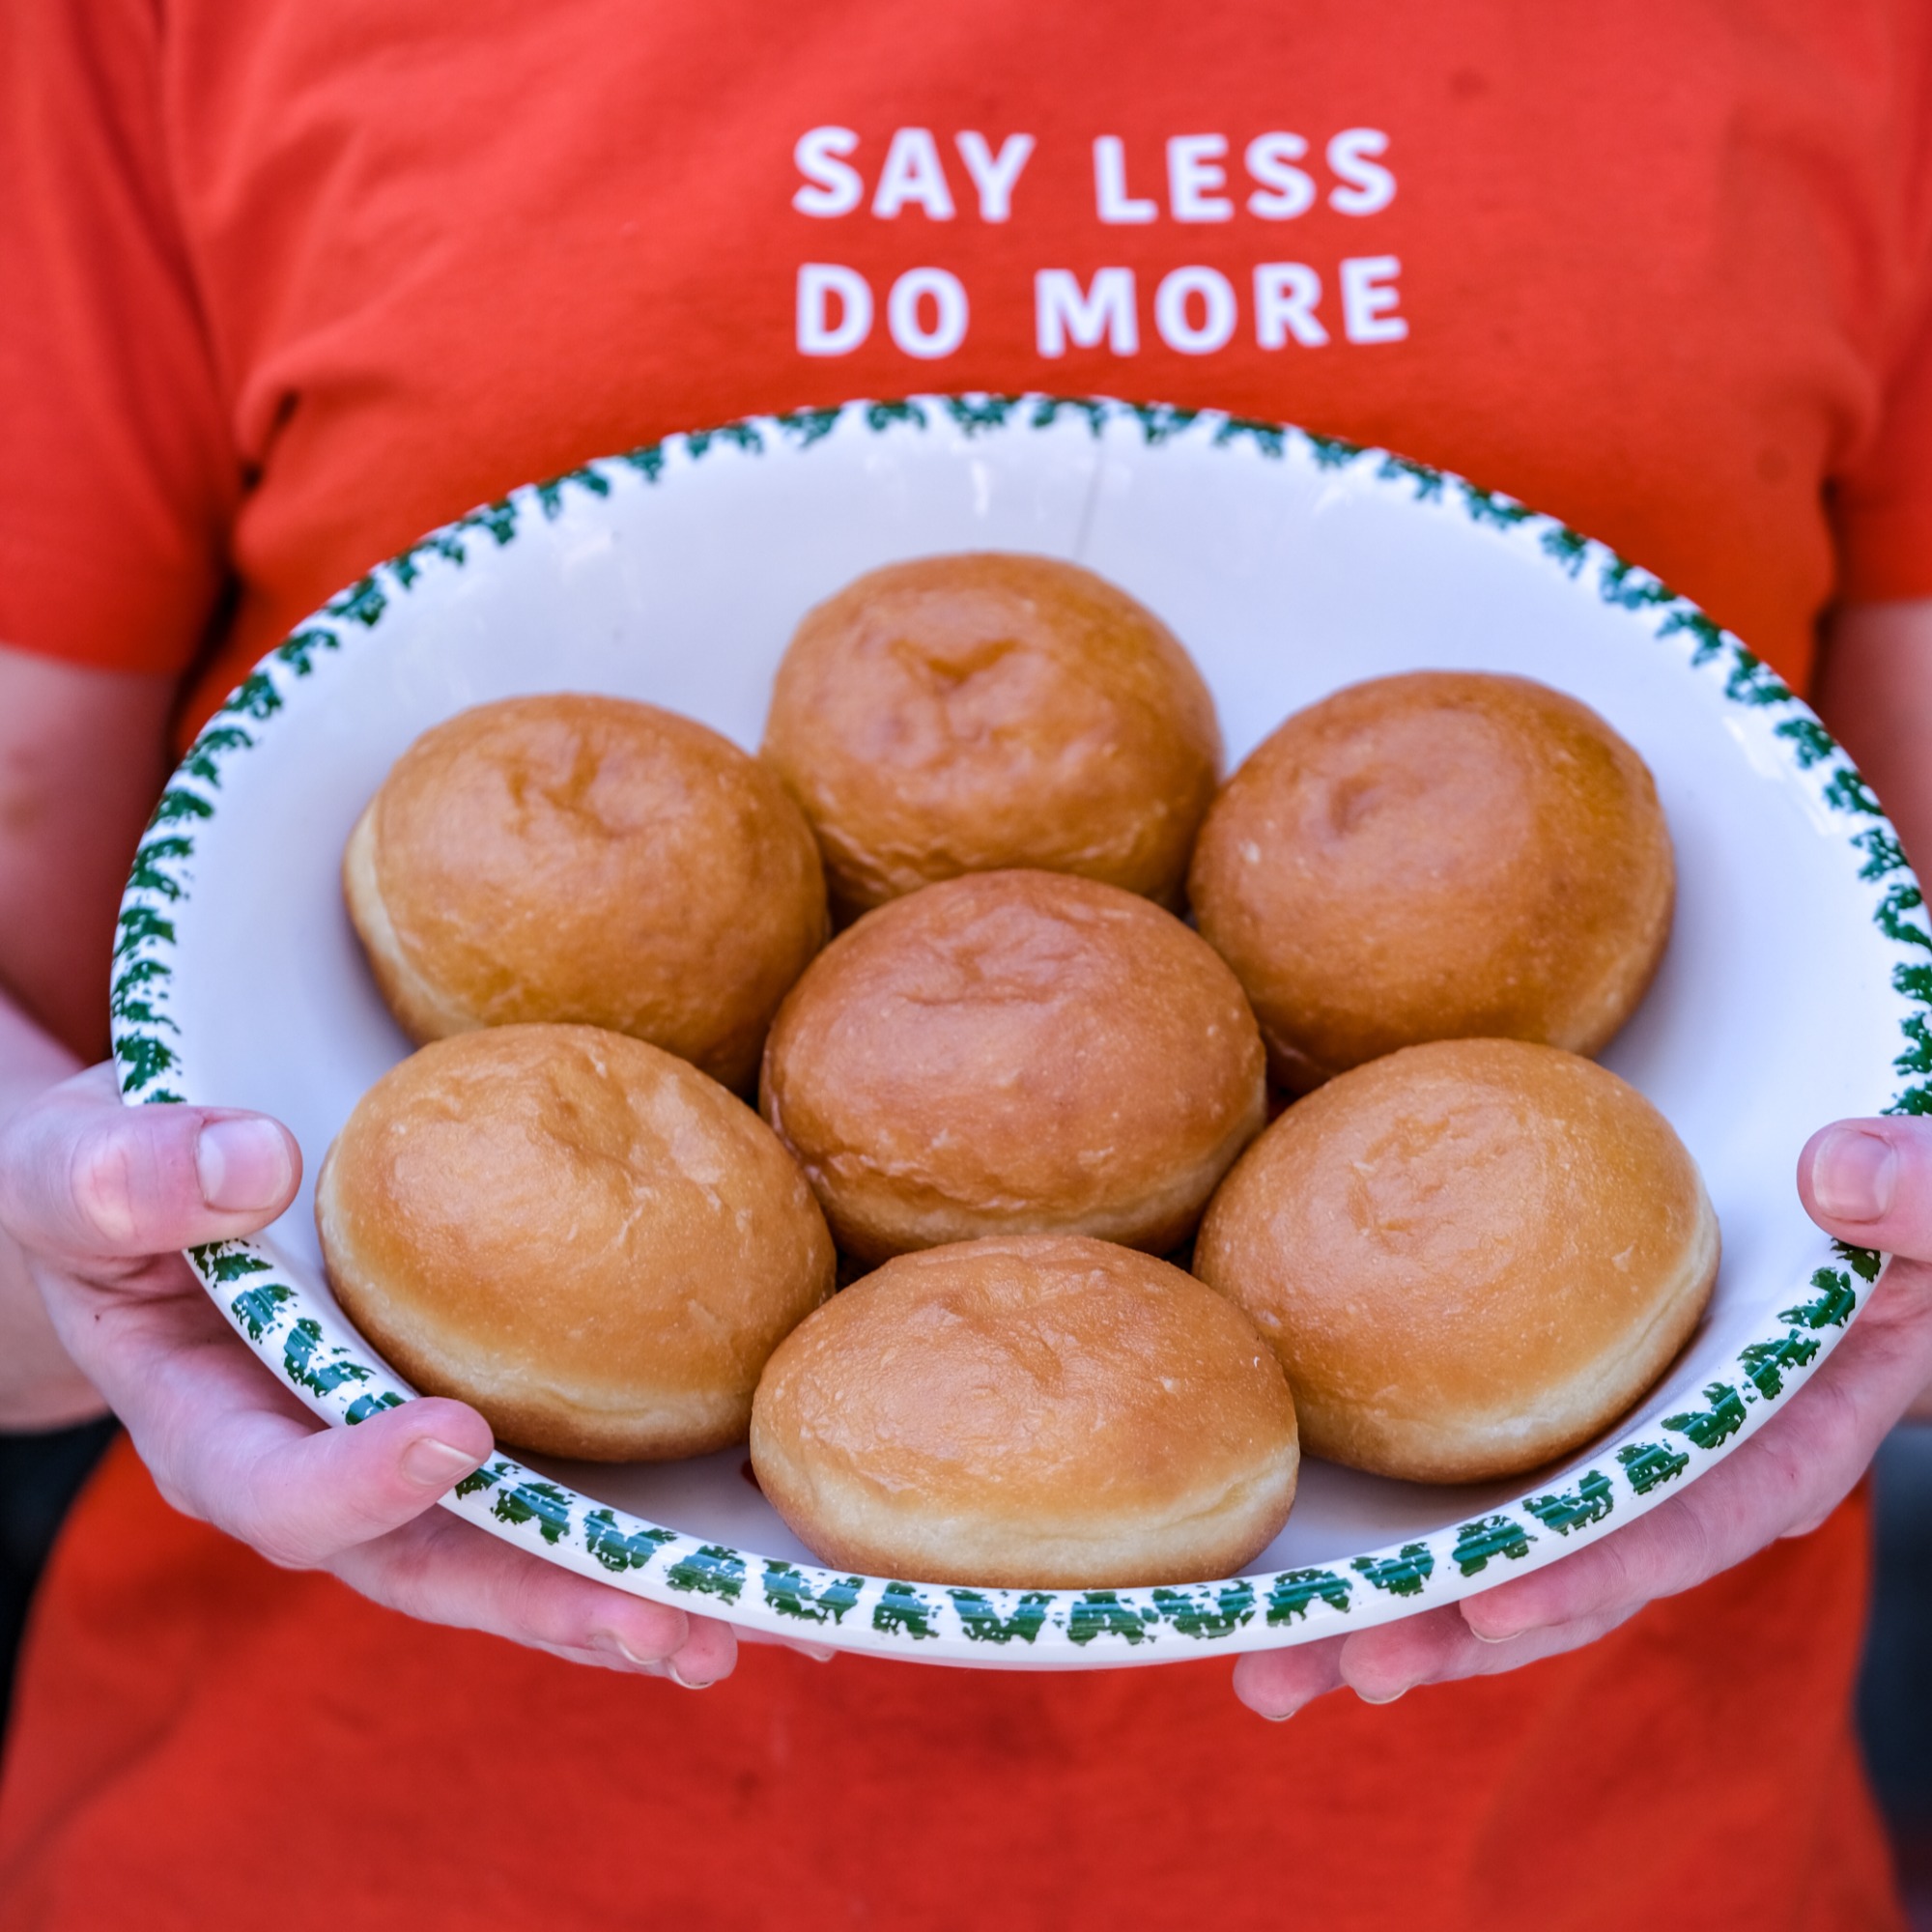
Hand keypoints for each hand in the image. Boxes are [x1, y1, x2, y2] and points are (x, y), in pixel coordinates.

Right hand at [0, 1063, 797, 1686]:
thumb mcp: (79, 1164)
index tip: (452, 1440)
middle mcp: (317, 1470)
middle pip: (431, 1565)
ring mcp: (399, 1461)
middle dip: (548, 1600)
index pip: (276, 1486)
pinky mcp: (472, 1415)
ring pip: (513, 1550)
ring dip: (626, 1593)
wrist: (161, 1187)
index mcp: (209, 1426)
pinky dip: (642, 1516)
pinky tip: (741, 1535)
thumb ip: (126, 1175)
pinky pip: (556, 1478)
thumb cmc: (112, 1179)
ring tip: (747, 1622)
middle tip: (671, 1626)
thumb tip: (248, 1163)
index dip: (358, 1482)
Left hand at [1231, 1114, 1931, 1718]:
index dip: (1600, 1566)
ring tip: (1272, 1666)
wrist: (1904, 1222)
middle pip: (1574, 1570)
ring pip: (1515, 1549)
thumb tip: (1838, 1179)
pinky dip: (1407, 1524)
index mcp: (1801, 1426)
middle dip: (1446, 1634)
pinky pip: (1495, 1478)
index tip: (1492, 1608)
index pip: (1699, 1511)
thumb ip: (1930, 1201)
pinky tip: (1309, 1568)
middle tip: (1313, 1675)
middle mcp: (1706, 1463)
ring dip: (1398, 1609)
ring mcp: (1638, 1449)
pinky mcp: (1583, 1409)